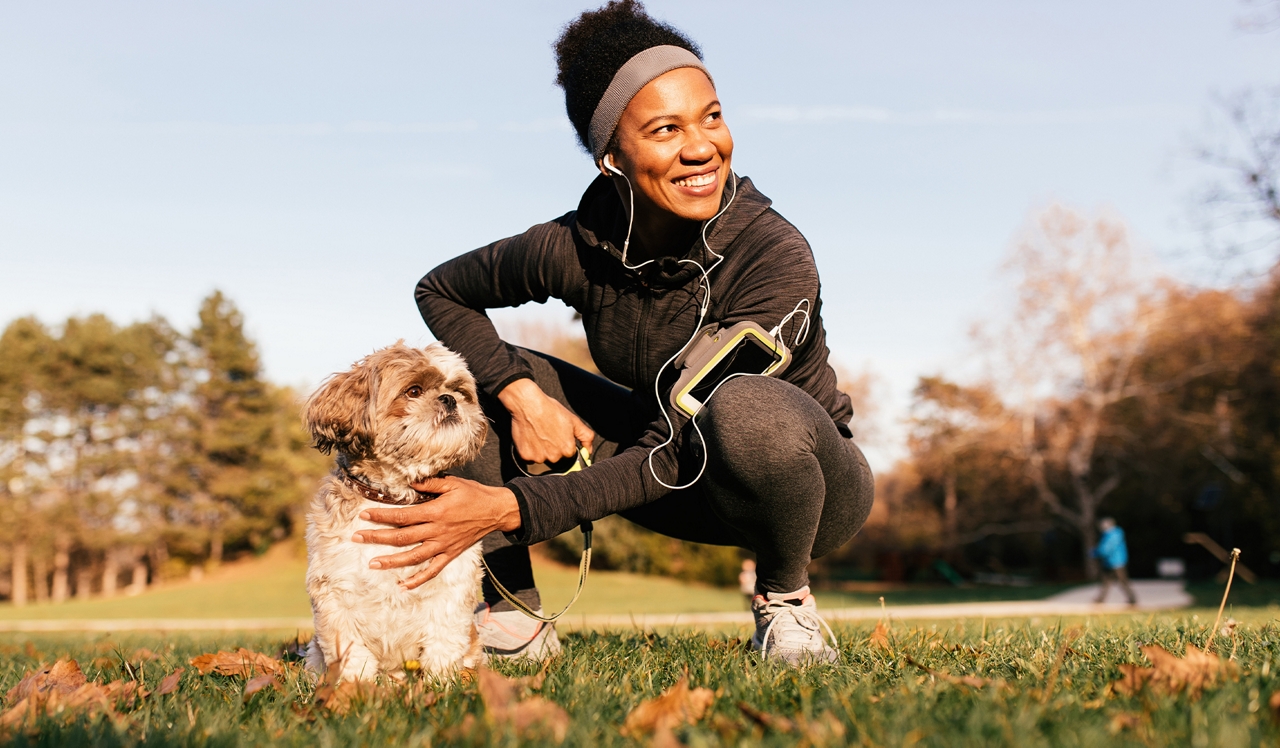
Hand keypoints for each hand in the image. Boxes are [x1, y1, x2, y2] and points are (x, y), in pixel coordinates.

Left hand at [351, 476, 520, 589]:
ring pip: (413, 557)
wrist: (497, 511)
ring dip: (391, 562)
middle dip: (377, 538)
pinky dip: (418, 580)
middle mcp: (437, 531)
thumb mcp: (453, 483)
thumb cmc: (474, 494)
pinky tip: (403, 586)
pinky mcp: (450, 554)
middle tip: (357, 537)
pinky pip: (433, 570)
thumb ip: (430, 484)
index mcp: (436, 512)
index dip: (382, 516)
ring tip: (372, 564)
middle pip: (402, 538)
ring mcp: (444, 545)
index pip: (402, 516)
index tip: (364, 515)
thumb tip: (409, 483)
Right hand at [498, 378, 594, 463]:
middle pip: (555, 457)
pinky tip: (531, 437)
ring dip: (541, 450)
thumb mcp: (574, 420)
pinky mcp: (526, 456)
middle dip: (553, 448)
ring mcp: (539, 457)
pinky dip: (530, 450)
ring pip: (542, 458)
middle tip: (548, 433)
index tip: (559, 435)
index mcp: (567, 449)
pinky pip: (529, 457)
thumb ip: (586, 437)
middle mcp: (554, 456)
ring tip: (539, 434)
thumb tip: (588, 450)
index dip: (565, 443)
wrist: (528, 404)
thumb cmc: (550, 410)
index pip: (569, 454)